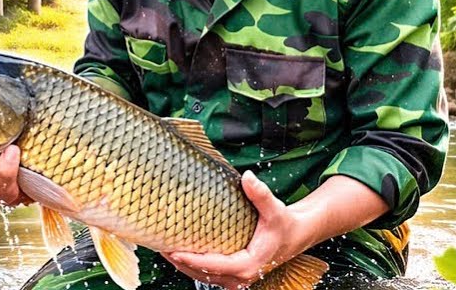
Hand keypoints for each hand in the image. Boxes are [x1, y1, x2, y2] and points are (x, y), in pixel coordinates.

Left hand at [163, 171, 307, 288]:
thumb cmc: (285, 224)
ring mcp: (238, 278)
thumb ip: (261, 194)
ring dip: (183, 265)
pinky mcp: (234, 274)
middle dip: (180, 262)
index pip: (214, 265)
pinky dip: (192, 266)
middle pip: (203, 274)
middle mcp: (242, 276)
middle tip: (159, 245)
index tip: (173, 251)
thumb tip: (248, 178)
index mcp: (250, 264)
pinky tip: (178, 252)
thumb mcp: (275, 209)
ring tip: (163, 248)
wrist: (296, 234)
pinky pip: (209, 274)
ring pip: (203, 277)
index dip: (192, 259)